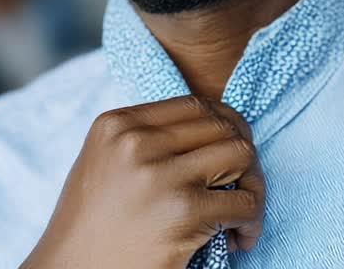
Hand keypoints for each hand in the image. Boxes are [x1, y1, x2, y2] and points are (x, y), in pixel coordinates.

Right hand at [21, 95, 264, 268]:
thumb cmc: (90, 229)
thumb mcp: (105, 164)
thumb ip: (143, 140)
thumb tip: (210, 128)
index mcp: (116, 124)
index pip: (195, 105)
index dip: (224, 127)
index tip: (227, 157)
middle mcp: (136, 142)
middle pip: (223, 125)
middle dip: (243, 157)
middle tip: (239, 187)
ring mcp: (160, 174)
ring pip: (242, 155)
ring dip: (252, 186)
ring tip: (239, 214)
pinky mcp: (183, 211)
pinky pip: (245, 202)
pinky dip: (251, 222)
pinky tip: (237, 238)